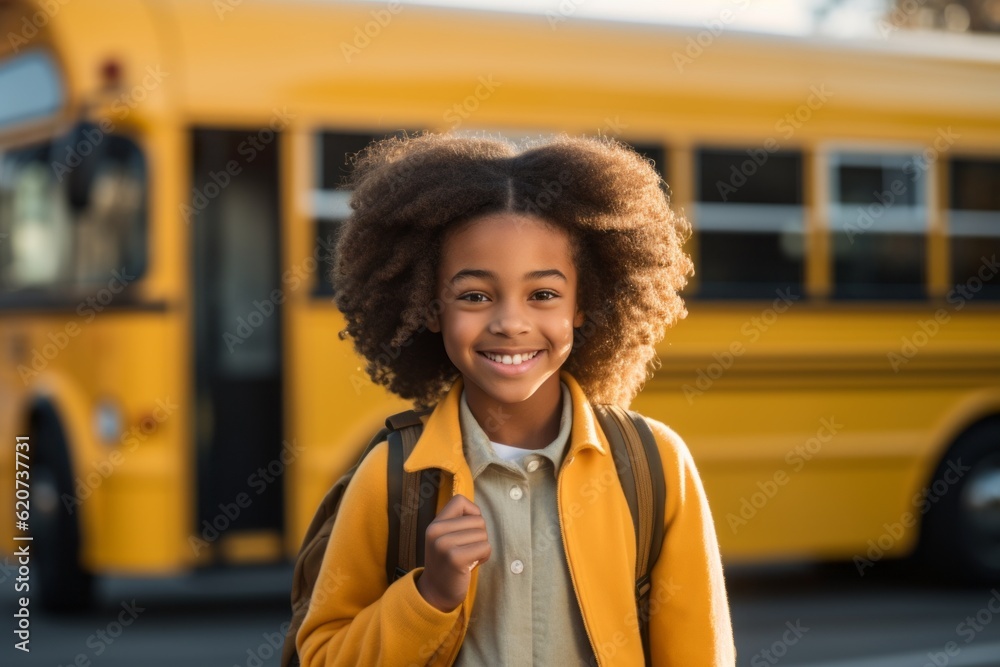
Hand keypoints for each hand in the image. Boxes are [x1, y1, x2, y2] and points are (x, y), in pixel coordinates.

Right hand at [416, 494, 490, 611]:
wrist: (436, 592)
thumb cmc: (448, 563)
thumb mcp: (445, 538)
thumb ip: (457, 522)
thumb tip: (477, 511)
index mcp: (435, 524)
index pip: (460, 500)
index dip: (472, 512)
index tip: (468, 529)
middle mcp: (436, 531)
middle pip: (478, 520)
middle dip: (479, 535)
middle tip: (467, 550)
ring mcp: (444, 545)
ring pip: (483, 534)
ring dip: (482, 548)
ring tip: (469, 558)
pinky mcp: (455, 558)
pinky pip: (485, 547)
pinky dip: (484, 557)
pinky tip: (472, 565)